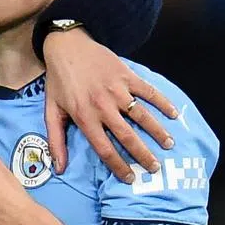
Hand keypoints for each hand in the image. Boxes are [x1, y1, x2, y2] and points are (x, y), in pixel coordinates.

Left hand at [42, 30, 176, 182]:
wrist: (67, 46)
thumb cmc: (59, 81)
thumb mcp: (51, 111)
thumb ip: (56, 140)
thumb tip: (58, 168)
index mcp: (84, 117)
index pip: (105, 149)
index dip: (119, 166)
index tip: (130, 178)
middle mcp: (103, 106)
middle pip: (128, 136)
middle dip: (143, 155)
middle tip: (155, 168)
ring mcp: (117, 90)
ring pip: (142, 116)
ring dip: (157, 131)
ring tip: (168, 145)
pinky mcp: (127, 75)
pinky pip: (149, 91)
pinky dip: (163, 102)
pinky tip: (174, 114)